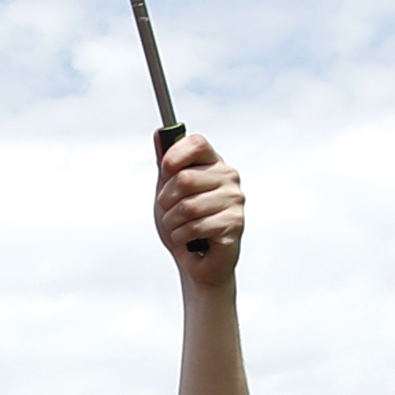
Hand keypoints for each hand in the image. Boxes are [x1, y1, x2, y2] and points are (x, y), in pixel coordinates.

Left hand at [153, 128, 245, 281]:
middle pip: (185, 179)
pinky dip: (182, 236)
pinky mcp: (235, 223)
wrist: (194, 261)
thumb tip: (159, 134)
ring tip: (178, 228)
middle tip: (169, 212)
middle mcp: (228, 177)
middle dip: (166, 201)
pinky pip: (197, 226)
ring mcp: (235, 199)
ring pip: (188, 206)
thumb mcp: (167, 190)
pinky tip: (188, 239)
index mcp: (213, 163)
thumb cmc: (183, 223)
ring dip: (173, 222)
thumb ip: (166, 163)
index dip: (174, 157)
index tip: (165, 172)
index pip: (196, 143)